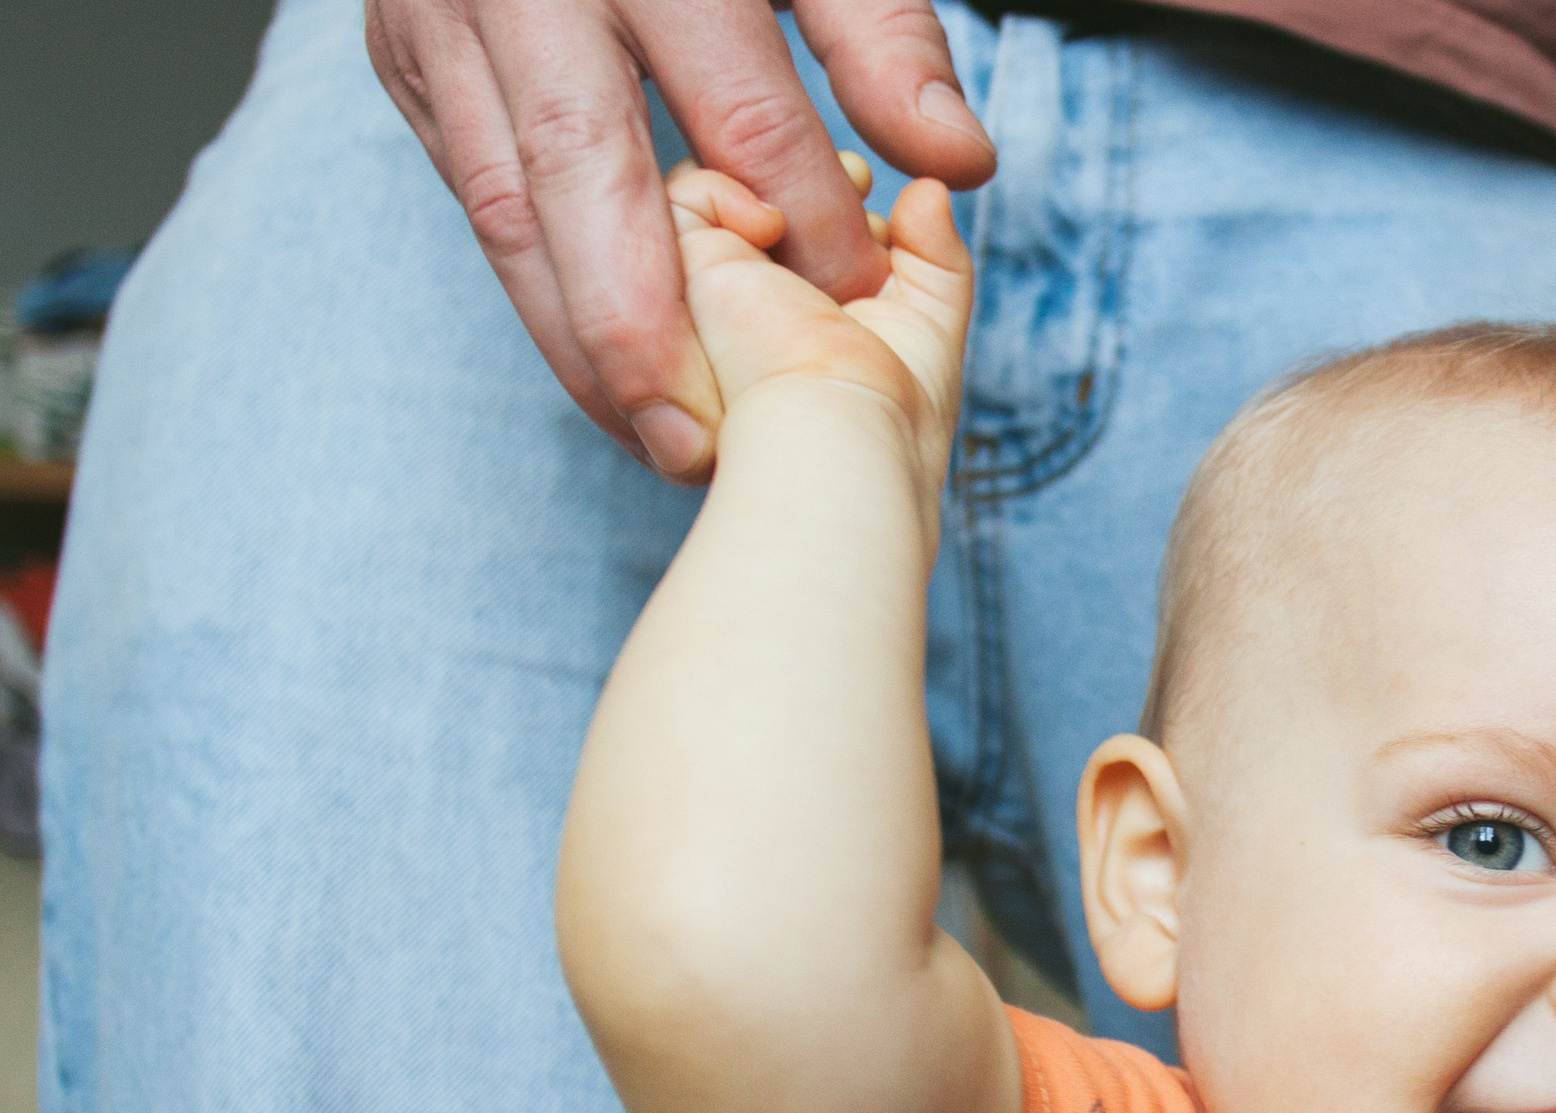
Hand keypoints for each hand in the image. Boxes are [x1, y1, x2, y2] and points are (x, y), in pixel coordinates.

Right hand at [367, 0, 995, 482]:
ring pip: (507, 210)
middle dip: (643, 324)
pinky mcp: (412, 63)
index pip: (738, 103)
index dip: (806, 221)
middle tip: (704, 442)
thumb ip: (878, 36)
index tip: (861, 314)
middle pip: (582, 174)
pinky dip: (538, 298)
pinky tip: (606, 377)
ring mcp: (446, 25)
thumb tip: (956, 164)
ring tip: (657, 440)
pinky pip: (474, 200)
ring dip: (578, 342)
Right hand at [670, 157, 971, 491]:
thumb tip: (930, 191)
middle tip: (858, 176)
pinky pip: (680, 198)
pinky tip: (770, 226)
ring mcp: (706, 296)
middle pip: (767, 213)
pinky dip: (720, 189)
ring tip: (835, 185)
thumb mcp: (929, 331)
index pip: (813, 241)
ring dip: (772, 177)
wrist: (833, 439)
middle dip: (813, 180)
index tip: (882, 210)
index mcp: (804, 329)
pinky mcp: (671, 278)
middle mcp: (749, 315)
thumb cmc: (888, 413)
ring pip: (718, 200)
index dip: (848, 206)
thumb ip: (936, 259)